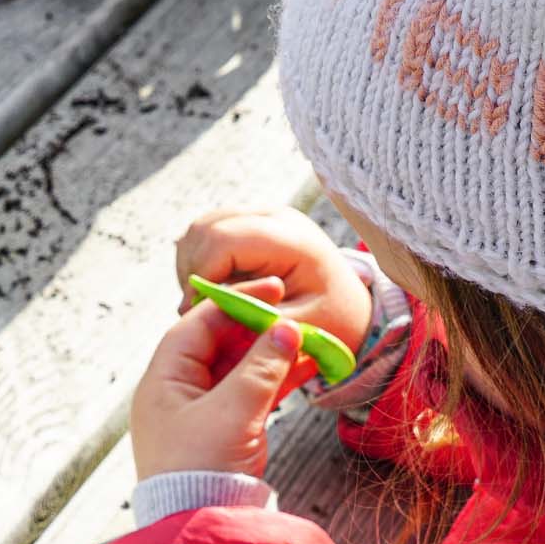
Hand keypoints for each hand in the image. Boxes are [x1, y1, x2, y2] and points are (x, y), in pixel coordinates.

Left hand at [131, 302, 301, 480]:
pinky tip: (306, 367)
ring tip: (310, 341)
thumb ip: (261, 368)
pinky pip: (250, 395)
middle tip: (297, 316)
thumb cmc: (202, 471)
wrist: (202, 531)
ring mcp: (201, 413)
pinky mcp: (224, 432)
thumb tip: (286, 330)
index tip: (273, 289)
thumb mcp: (232, 413)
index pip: (198, 323)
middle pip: (220, 343)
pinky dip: (276, 381)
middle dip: (260, 329)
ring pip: (239, 369)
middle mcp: (177, 392)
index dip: (236, 301)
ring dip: (273, 355)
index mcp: (163, 380)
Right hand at [175, 208, 371, 396]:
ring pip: (201, 228)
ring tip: (211, 298)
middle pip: (206, 228)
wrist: (350, 307)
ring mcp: (263, 215)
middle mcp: (276, 217)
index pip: (223, 240)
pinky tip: (218, 286)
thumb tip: (206, 304)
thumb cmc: (331, 321)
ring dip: (195, 264)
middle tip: (202, 308)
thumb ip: (253, 316)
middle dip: (194, 271)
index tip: (198, 311)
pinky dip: (202, 260)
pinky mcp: (252, 222)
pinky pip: (208, 233)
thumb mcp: (297, 328)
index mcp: (293, 241)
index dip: (201, 275)